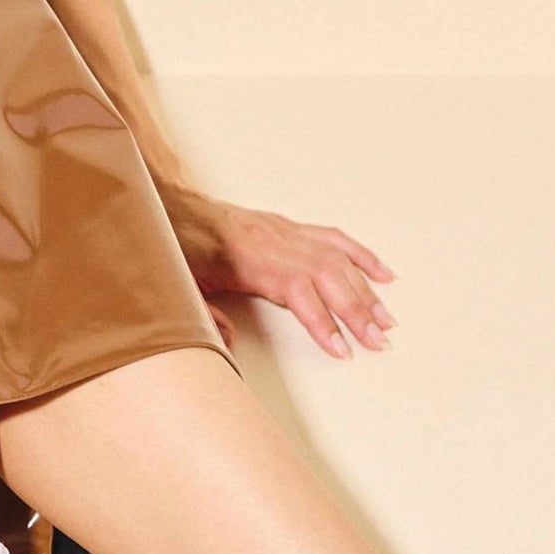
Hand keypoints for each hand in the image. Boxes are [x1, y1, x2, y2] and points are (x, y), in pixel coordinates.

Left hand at [158, 183, 396, 358]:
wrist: (167, 204)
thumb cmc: (174, 245)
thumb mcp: (181, 288)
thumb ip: (205, 319)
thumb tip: (228, 347)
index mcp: (250, 258)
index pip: (300, 291)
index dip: (323, 322)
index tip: (343, 349)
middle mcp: (275, 241)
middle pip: (329, 275)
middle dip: (358, 311)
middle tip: (379, 341)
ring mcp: (286, 231)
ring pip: (337, 259)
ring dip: (366, 290)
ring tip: (387, 319)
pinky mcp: (289, 227)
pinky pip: (334, 239)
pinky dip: (361, 257)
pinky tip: (382, 274)